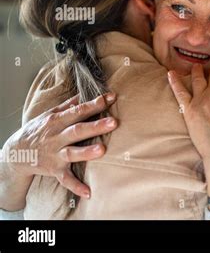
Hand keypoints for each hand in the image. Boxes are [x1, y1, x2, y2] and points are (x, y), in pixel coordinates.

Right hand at [3, 93, 117, 198]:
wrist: (16, 152)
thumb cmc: (37, 131)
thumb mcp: (49, 114)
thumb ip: (68, 106)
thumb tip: (84, 95)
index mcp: (57, 121)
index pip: (78, 111)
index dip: (95, 104)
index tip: (111, 98)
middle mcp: (57, 137)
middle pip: (77, 130)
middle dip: (95, 126)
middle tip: (113, 122)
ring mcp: (56, 154)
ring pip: (72, 153)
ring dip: (86, 152)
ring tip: (102, 150)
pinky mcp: (54, 170)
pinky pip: (66, 179)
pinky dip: (76, 186)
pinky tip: (89, 192)